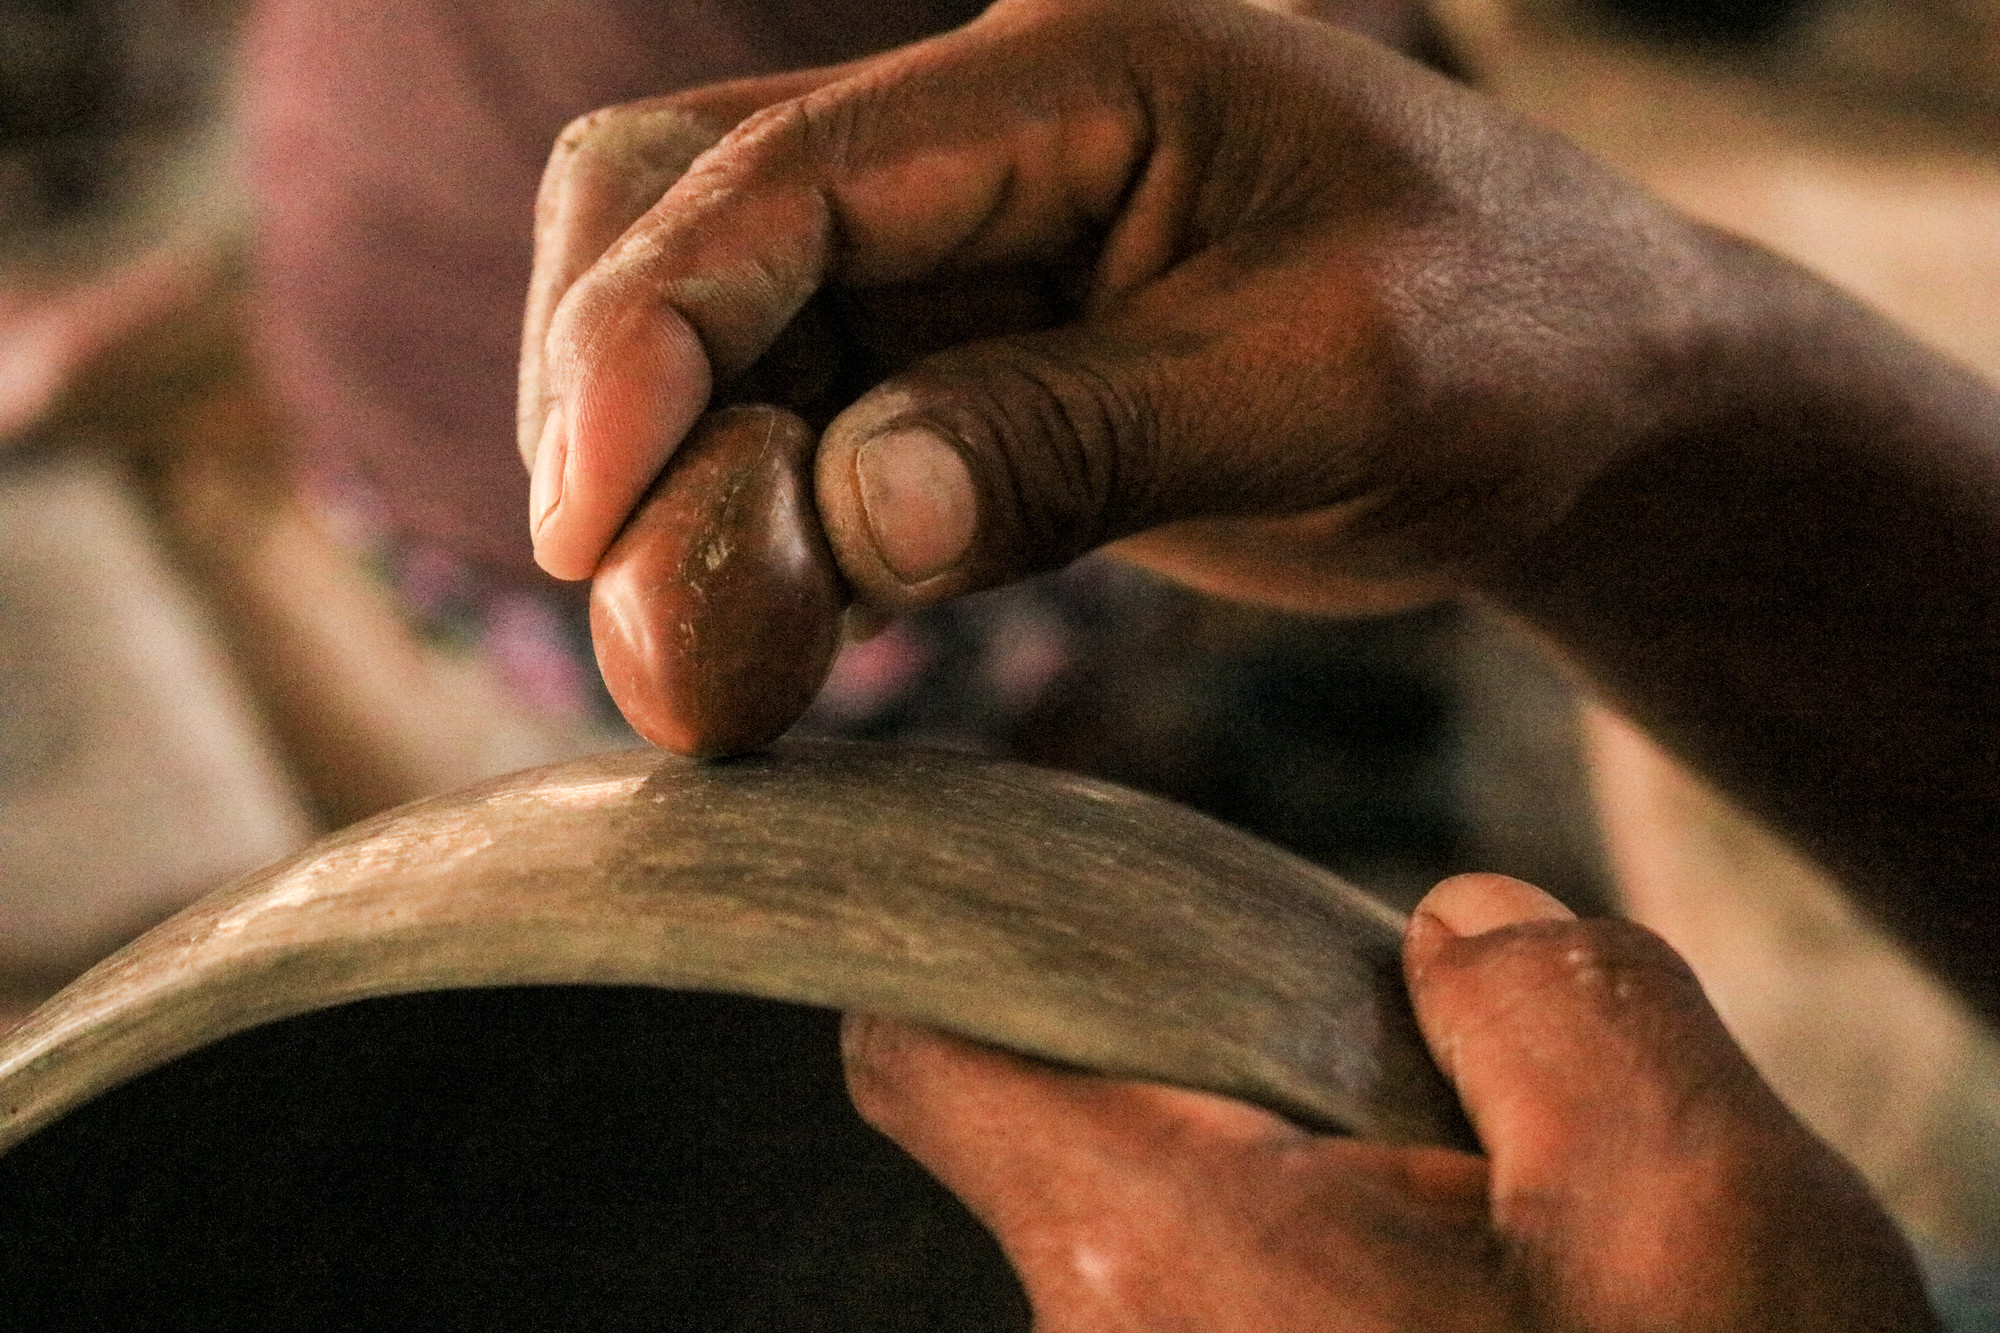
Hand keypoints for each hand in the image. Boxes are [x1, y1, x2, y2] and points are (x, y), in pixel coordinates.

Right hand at [519, 0, 1719, 614]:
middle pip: (681, 211)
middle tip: (622, 601)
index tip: (587, 520)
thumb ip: (1092, 436)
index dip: (650, 337)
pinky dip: (752, 526)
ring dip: (672, 488)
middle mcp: (986, 139)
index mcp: (1073, 79)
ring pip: (722, 335)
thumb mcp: (1338, 388)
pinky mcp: (974, 362)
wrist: (1586, 392)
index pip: (781, 177)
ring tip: (689, 661)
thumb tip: (857, 511)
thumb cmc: (1515, 346)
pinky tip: (756, 629)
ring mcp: (967, 252)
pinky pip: (800, 424)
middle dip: (620, 401)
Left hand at [843, 874, 1942, 1331]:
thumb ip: (1544, 1005)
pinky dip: (1316, 1308)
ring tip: (1480, 1245)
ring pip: (1167, 1262)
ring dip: (1297, 1219)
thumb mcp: (1689, 1197)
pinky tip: (1470, 1331)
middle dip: (1223, 1086)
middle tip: (1411, 1092)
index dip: (978, 952)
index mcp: (1162, 1249)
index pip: (927, 1053)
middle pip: (1075, 1144)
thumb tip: (1458, 932)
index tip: (1067, 908)